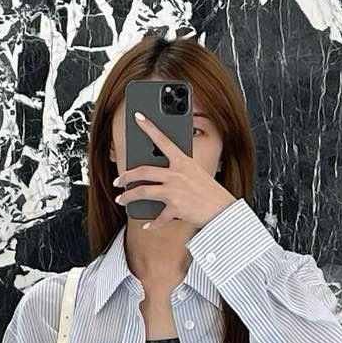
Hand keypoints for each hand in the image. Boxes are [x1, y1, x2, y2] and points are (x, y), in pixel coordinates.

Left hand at [113, 112, 238, 231]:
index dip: (149, 127)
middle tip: (118, 180)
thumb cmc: (212, 192)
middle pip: (144, 171)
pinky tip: (147, 225)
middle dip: (126, 176)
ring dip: (128, 197)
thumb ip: (180, 172)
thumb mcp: (197, 174)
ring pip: (143, 191)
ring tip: (121, 200)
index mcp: (183, 162)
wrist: (223, 210)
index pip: (163, 140)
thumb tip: (164, 177)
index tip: (138, 117)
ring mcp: (174, 191)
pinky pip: (159, 217)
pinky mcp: (175, 208)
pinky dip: (152, 223)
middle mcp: (176, 174)